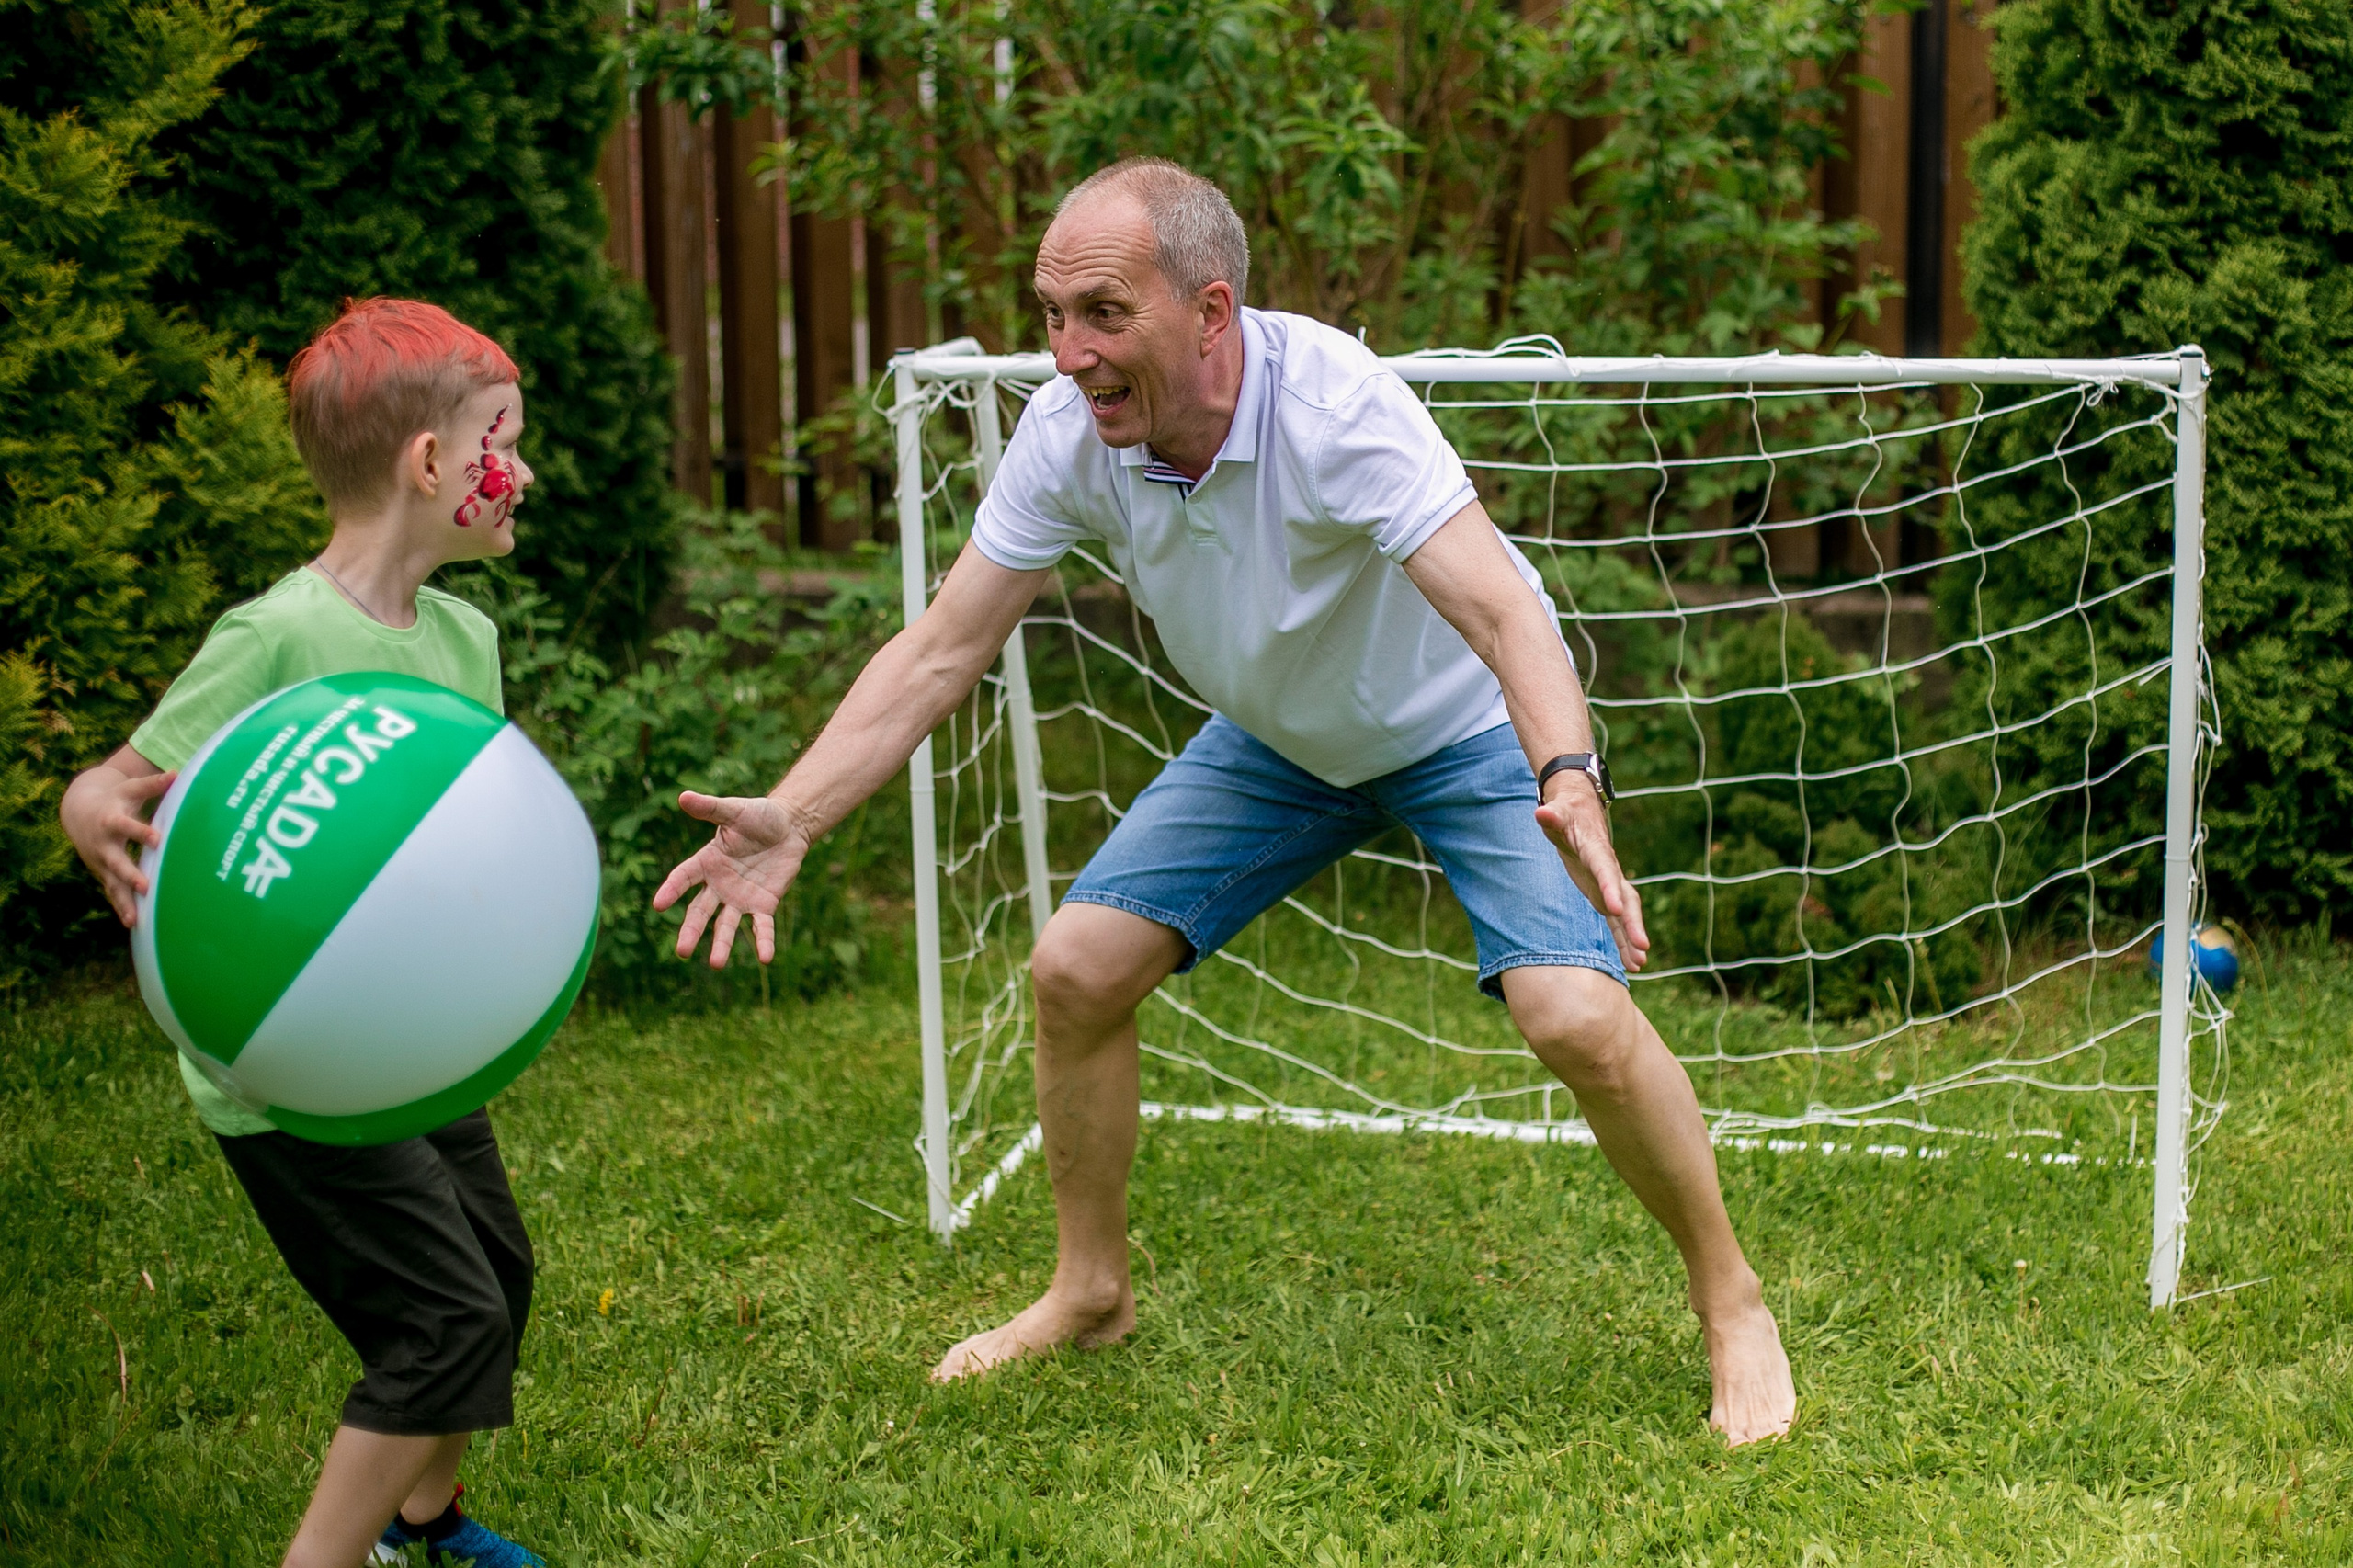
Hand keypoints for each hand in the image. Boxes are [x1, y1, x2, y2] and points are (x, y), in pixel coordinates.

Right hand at [60, 765, 176, 926]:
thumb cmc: (115, 798)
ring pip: (112, 883)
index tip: (159, 839)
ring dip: (124, 900)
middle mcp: (103, 844)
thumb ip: (153, 784)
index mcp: (111, 821)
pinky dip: (121, 907)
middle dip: (130, 874)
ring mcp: (100, 862)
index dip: (141, 832)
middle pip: (116, 861)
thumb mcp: (130, 789)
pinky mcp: (102, 874)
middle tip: (146, 886)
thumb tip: (176, 773)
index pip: (127, 827)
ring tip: (136, 920)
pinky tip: (134, 924)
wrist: (78, 811)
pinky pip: (112, 893)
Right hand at [651, 792, 809, 966]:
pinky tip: (765, 959)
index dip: (672, 890)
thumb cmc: (758, 816)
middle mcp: (719, 885)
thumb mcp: (735, 810)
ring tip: (716, 964)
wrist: (789, 826)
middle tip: (682, 951)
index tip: (658, 904)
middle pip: (700, 911)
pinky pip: (762, 927)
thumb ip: (710, 808)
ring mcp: (740, 897)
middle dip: (691, 931)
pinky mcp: (764, 904)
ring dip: (722, 945)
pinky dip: (764, 942)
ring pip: (726, 925)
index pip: (684, 878)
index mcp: (707, 862)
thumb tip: (683, 796)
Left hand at [1535, 782, 1650, 972]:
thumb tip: (1541, 812)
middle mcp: (1609, 871)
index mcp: (1597, 851)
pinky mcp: (1605, 896)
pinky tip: (1632, 964)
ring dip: (1632, 938)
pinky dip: (1624, 942)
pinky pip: (1617, 923)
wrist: (1581, 814)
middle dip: (1633, 923)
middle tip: (1642, 946)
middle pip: (1626, 898)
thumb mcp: (1557, 813)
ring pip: (1626, 915)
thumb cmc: (1566, 814)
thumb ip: (1551, 816)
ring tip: (1639, 964)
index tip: (1616, 909)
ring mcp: (1610, 885)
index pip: (1605, 870)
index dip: (1611, 889)